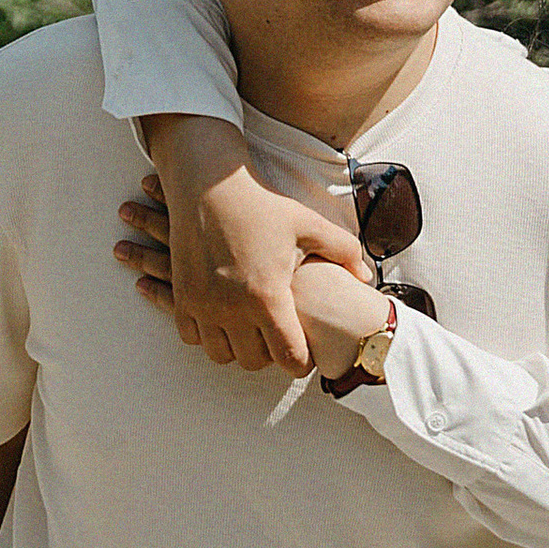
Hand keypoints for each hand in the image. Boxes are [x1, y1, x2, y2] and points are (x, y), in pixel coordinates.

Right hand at [111, 157, 363, 373]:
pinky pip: (192, 338)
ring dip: (237, 348)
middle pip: (255, 362)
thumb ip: (344, 252)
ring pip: (221, 355)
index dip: (302, 362)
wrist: (208, 185)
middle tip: (279, 337)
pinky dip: (208, 335)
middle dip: (270, 355)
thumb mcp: (309, 225)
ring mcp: (203, 304)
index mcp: (267, 296)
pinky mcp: (182, 296)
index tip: (305, 352)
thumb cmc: (262, 205)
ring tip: (250, 330)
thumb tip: (365, 277)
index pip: (289, 358)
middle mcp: (231, 308)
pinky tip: (223, 318)